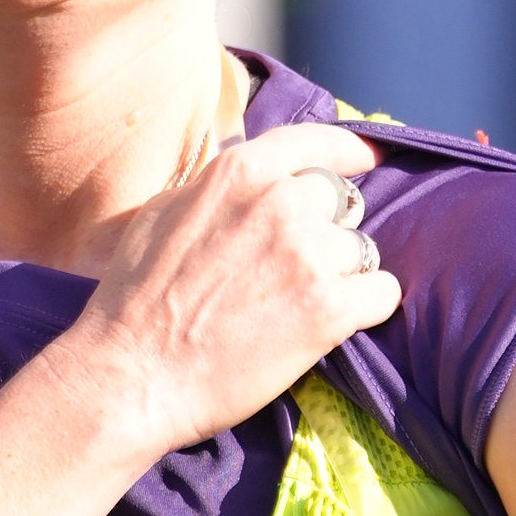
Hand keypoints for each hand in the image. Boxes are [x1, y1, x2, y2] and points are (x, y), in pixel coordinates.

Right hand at [60, 127, 401, 463]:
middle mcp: (281, 203)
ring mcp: (309, 255)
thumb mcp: (165, 212)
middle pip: (341, 202)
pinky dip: (368, 306)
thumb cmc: (134, 299)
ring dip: (341, 273)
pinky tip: (336, 322)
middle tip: (294, 269)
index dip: (350, 150)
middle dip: (326, 231)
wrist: (132, 374)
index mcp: (240, 172)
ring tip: (298, 304)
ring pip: (361, 250)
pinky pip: (382, 292)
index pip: (318, 142)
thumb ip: (219, 189)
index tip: (369, 158)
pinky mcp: (329, 310)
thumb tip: (252, 184)